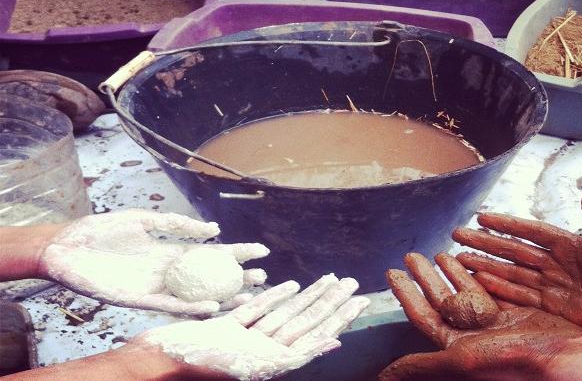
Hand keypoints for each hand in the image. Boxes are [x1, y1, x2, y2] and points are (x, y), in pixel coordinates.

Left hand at [40, 210, 269, 314]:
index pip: (211, 254)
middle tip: (264, 278)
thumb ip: (177, 225)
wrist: (64, 247)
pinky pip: (171, 306)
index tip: (261, 251)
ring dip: (223, 299)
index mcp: (170, 252)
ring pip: (197, 297)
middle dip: (238, 279)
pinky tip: (213, 306)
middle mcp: (167, 272)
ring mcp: (155, 287)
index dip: (236, 253)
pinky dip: (192, 308)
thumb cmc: (99, 231)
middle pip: (210, 278)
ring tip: (248, 297)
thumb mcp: (144, 220)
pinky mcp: (138, 300)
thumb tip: (213, 230)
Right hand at [133, 275, 369, 380]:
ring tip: (332, 280)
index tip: (359, 302)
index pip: (314, 335)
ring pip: (284, 314)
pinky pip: (255, 312)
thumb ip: (294, 357)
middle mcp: (263, 351)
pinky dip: (273, 298)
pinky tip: (291, 286)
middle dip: (330, 303)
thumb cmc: (201, 369)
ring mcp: (245, 339)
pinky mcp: (226, 328)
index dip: (338, 318)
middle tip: (354, 284)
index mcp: (272, 362)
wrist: (156, 364)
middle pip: (304, 323)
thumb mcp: (255, 367)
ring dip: (308, 297)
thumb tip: (333, 344)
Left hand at [379, 252, 581, 380]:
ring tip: (440, 252)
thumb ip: (423, 365)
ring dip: (453, 273)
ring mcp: (497, 325)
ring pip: (469, 293)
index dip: (406, 295)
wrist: (564, 361)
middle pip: (443, 301)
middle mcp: (475, 337)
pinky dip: (483, 274)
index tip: (391, 272)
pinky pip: (495, 290)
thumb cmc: (511, 364)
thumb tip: (381, 378)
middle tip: (412, 255)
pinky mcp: (519, 315)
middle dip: (426, 277)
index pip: (423, 316)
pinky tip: (474, 259)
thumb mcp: (461, 360)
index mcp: (458, 348)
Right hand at [453, 178, 581, 347]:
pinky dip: (500, 290)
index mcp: (569, 244)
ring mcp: (554, 287)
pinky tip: (480, 283)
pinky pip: (521, 297)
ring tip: (459, 259)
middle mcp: (557, 264)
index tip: (481, 214)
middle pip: (512, 251)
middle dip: (484, 242)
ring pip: (511, 273)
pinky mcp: (555, 309)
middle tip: (457, 234)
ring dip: (485, 265)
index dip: (504, 223)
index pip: (529, 231)